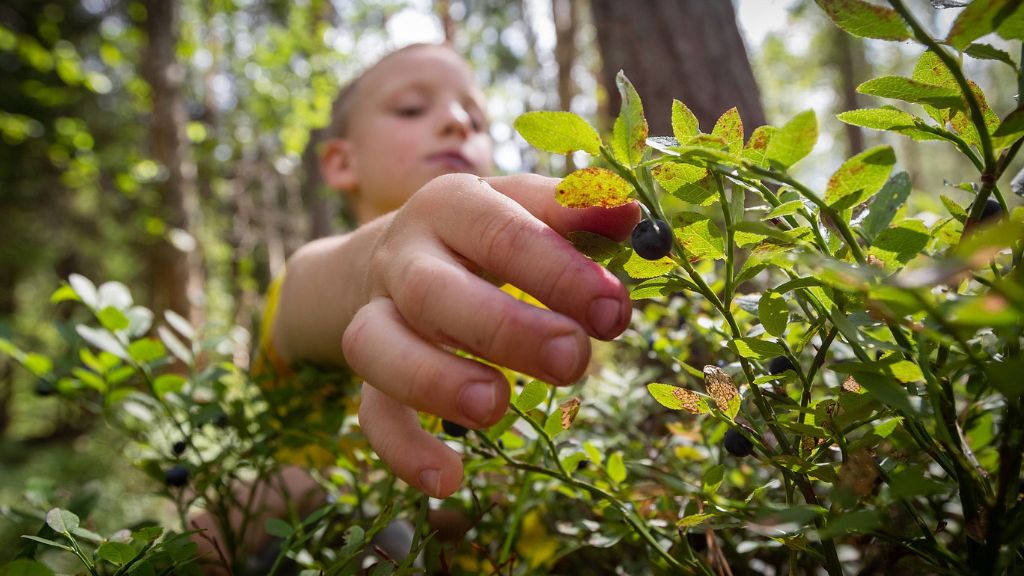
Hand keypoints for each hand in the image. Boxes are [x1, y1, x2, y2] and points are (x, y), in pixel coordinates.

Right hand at [342, 173, 638, 497]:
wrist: (393, 253)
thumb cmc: (484, 231)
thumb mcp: (523, 207)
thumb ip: (574, 210)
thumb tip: (630, 214)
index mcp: (451, 206)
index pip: (501, 231)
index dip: (558, 271)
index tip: (612, 309)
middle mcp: (404, 257)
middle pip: (434, 291)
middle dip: (505, 329)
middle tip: (572, 360)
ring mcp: (378, 313)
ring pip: (376, 346)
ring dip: (434, 381)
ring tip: (495, 408)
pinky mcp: (370, 372)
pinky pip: (371, 412)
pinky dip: (402, 448)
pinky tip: (448, 479)